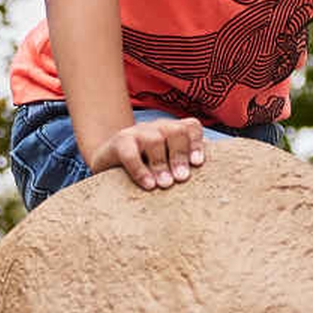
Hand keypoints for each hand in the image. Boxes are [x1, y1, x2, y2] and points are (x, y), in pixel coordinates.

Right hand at [89, 115, 208, 191]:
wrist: (107, 161)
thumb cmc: (144, 168)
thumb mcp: (166, 165)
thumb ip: (182, 167)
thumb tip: (205, 182)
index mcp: (172, 131)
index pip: (191, 127)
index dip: (196, 143)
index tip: (198, 164)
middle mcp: (157, 128)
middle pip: (176, 131)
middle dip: (180, 155)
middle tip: (182, 178)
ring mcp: (137, 133)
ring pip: (155, 140)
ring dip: (162, 164)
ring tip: (165, 184)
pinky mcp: (119, 143)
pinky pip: (131, 153)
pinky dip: (140, 170)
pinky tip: (148, 185)